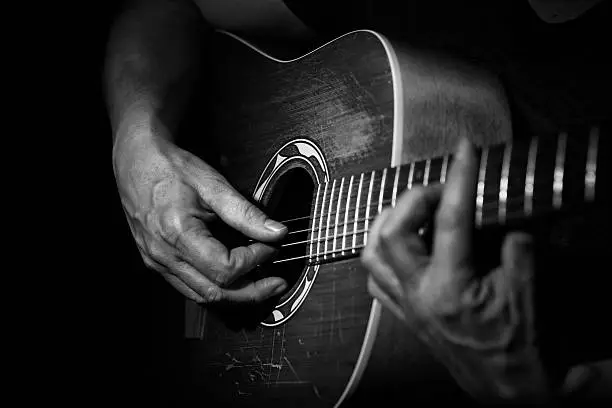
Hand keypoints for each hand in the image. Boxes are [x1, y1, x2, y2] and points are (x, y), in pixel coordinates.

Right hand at [113, 120, 287, 303]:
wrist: (137, 161)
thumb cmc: (170, 167)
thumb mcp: (213, 184)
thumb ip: (245, 212)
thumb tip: (276, 232)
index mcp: (177, 233)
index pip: (225, 268)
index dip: (254, 261)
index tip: (270, 246)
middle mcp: (164, 255)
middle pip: (215, 293)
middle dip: (252, 292)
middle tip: (277, 284)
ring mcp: (157, 262)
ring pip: (202, 296)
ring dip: (235, 296)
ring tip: (261, 285)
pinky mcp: (156, 263)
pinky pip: (189, 288)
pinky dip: (216, 289)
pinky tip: (233, 280)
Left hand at [362, 138, 550, 401]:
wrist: (508, 389)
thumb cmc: (518, 348)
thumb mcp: (527, 292)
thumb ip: (516, 246)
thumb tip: (503, 214)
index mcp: (449, 289)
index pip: (449, 220)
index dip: (458, 178)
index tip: (464, 152)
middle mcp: (417, 295)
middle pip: (390, 233)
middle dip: (412, 199)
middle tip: (439, 189)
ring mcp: (405, 305)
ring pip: (370, 253)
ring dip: (387, 222)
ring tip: (413, 209)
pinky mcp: (403, 314)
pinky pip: (375, 277)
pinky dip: (381, 252)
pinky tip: (401, 244)